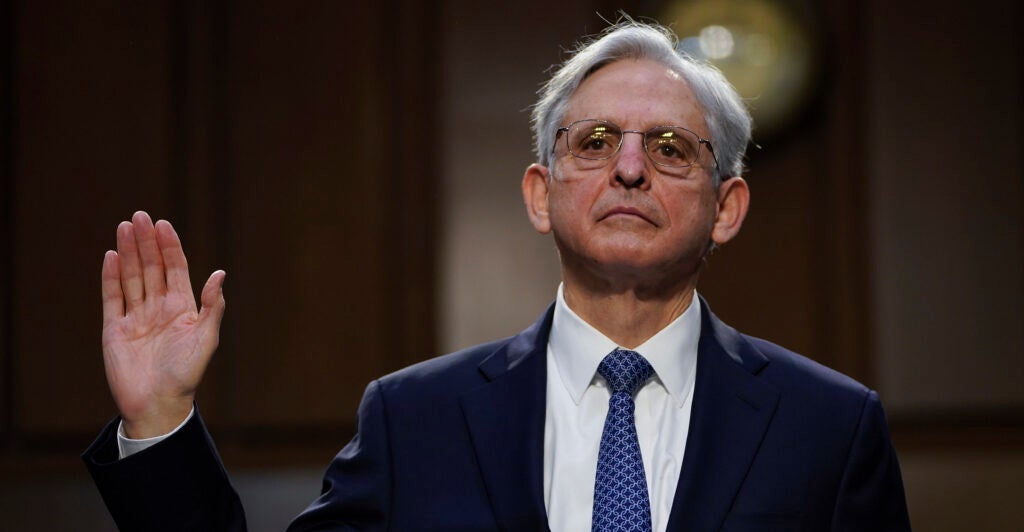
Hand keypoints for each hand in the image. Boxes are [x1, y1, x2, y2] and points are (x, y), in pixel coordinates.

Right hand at [101, 211, 225, 438]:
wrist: (158, 405)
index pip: (175, 269)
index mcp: (182, 308)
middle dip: (146, 242)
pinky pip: (112, 298)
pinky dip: (111, 277)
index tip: (163, 224)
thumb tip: (220, 273)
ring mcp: (136, 317)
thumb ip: (213, 306)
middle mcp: (159, 308)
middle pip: (151, 267)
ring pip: (132, 277)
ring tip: (125, 227)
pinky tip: (112, 256)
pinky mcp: (114, 329)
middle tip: (140, 216)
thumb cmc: (187, 375)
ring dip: (129, 252)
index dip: (170, 247)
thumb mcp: (206, 338)